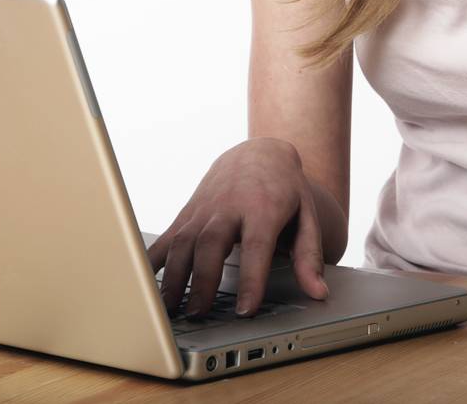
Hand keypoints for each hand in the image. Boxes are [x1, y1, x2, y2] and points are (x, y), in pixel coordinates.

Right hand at [145, 137, 330, 317]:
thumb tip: (318, 292)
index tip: (245, 309)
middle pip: (211, 244)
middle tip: (202, 314)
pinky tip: (147, 283)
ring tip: (174, 309)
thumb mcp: (306, 217)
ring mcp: (203, 209)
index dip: (250, 279)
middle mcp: (228, 206)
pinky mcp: (187, 213)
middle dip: (204, 281)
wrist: (259, 153)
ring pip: (183, 242)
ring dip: (176, 277)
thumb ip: (309, 257)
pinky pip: (166, 237)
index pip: (256, 247)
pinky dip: (154, 260)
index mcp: (262, 208)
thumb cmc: (285, 190)